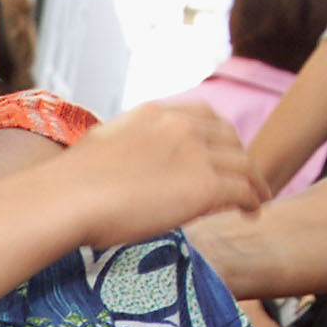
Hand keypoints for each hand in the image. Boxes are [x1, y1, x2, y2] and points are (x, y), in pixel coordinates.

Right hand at [77, 103, 269, 249]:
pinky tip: (252, 211)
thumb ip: (120, 150)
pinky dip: (253, 199)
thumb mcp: (98, 149)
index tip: (220, 151)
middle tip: (243, 177)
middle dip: (239, 156)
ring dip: (254, 180)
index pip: (202, 115)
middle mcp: (180, 126)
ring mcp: (196, 154)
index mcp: (154, 114)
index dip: (218, 134)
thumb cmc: (68, 185)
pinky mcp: (205, 185)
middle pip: (228, 137)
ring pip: (243, 163)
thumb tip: (111, 166)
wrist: (69, 198)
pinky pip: (243, 190)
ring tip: (258, 197)